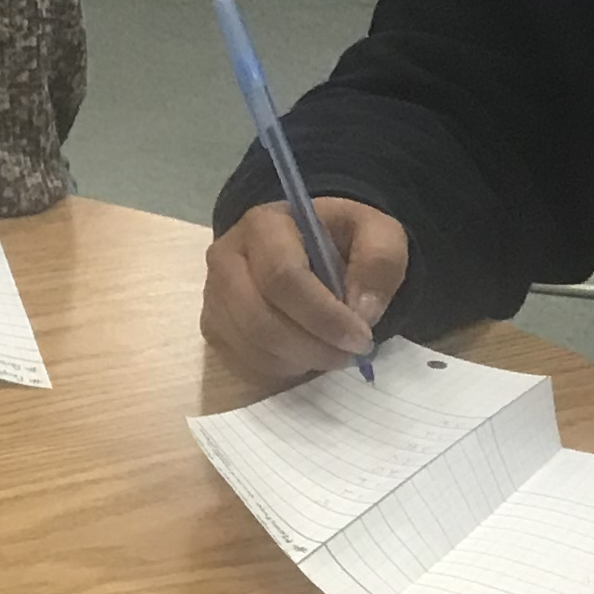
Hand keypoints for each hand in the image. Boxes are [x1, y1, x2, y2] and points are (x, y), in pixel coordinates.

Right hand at [201, 198, 409, 383]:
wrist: (309, 247)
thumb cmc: (341, 240)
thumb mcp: (378, 234)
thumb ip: (380, 262)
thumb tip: (361, 311)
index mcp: (265, 225)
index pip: (283, 277)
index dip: (323, 315)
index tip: (362, 338)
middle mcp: (227, 257)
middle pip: (259, 318)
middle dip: (312, 346)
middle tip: (350, 355)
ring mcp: (214, 294)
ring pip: (252, 345)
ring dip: (301, 359)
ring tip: (332, 353)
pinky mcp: (213, 326)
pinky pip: (244, 361)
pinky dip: (282, 368)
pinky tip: (307, 354)